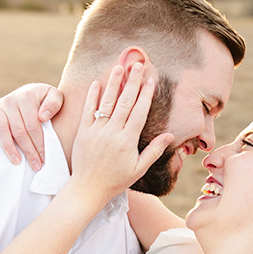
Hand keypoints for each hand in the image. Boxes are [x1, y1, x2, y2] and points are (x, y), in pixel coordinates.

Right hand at [0, 83, 63, 170]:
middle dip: (28, 151)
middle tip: (35, 165)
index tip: (44, 158)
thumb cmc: (45, 99)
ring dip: (9, 148)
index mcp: (28, 97)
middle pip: (19, 131)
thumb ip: (54, 103)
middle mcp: (12, 100)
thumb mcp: (55, 96)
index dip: (39, 144)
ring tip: (17, 161)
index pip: (32, 126)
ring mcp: (1, 104)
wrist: (32, 91)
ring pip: (3, 129)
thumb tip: (43, 117)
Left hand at [67, 64, 171, 203]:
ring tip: (119, 67)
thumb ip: (153, 151)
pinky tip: (98, 83)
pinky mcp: (83, 132)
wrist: (88, 189)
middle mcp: (112, 133)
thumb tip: (169, 135)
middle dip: (132, 82)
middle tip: (137, 65)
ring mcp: (96, 131)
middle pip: (124, 102)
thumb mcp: (139, 169)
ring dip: (113, 83)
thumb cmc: (115, 180)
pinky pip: (88, 110)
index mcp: (128, 141)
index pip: (139, 112)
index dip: (146, 94)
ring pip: (106, 102)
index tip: (151, 79)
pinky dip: (92, 96)